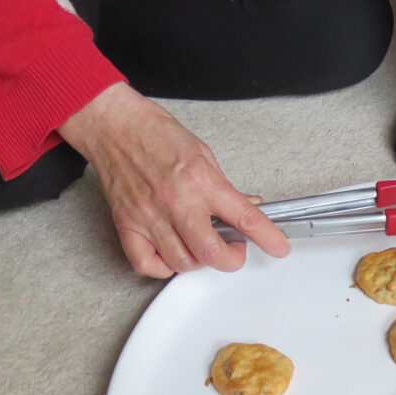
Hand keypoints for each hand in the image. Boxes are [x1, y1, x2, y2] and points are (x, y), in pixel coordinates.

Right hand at [57, 83, 289, 276]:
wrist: (116, 126)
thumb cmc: (156, 134)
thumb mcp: (204, 154)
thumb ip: (224, 186)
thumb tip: (246, 206)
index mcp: (201, 181)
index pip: (244, 217)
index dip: (268, 237)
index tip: (279, 248)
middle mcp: (177, 202)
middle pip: (212, 253)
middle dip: (231, 260)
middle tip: (233, 250)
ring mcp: (150, 216)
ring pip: (182, 263)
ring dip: (199, 261)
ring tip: (202, 246)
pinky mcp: (128, 225)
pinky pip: (147, 265)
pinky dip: (163, 267)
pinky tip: (172, 254)